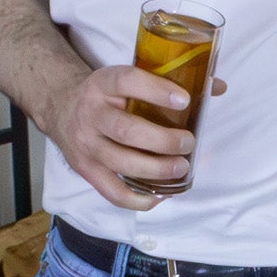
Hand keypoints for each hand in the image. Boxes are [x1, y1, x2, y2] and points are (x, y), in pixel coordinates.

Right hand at [49, 65, 224, 211]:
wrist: (61, 108)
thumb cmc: (107, 95)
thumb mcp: (126, 78)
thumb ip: (167, 81)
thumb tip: (216, 86)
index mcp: (103, 83)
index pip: (127, 81)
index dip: (156, 90)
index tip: (184, 100)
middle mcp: (90, 114)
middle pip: (127, 130)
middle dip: (163, 141)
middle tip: (188, 143)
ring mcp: (86, 144)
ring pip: (120, 161)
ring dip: (155, 169)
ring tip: (181, 167)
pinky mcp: (85, 169)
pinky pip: (111, 191)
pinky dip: (138, 199)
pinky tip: (160, 195)